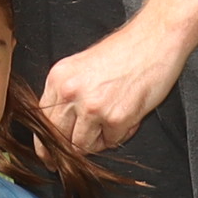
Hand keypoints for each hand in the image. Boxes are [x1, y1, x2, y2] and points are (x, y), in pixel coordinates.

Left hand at [35, 24, 187, 157]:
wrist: (154, 39)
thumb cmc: (125, 51)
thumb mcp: (81, 67)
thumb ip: (67, 94)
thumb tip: (59, 128)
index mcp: (58, 78)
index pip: (42, 120)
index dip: (45, 143)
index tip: (48, 155)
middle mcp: (70, 92)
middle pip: (58, 138)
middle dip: (67, 152)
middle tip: (76, 158)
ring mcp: (92, 106)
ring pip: (83, 146)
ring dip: (98, 142)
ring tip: (112, 121)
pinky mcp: (116, 117)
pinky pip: (111, 142)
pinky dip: (120, 134)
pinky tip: (128, 115)